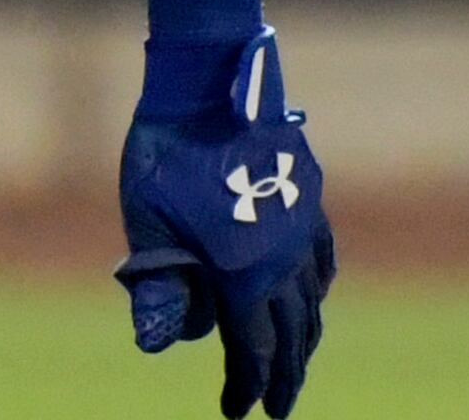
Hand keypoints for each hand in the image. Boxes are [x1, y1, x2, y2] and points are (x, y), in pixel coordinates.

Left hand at [116, 27, 334, 417]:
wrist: (205, 81)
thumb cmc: (163, 153)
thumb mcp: (147, 224)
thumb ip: (159, 287)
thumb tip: (156, 346)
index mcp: (242, 272)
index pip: (251, 349)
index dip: (246, 386)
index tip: (237, 412)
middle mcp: (282, 257)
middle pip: (291, 335)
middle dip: (283, 376)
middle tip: (277, 407)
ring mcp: (301, 226)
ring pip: (313, 300)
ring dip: (305, 338)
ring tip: (297, 362)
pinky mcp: (307, 196)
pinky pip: (322, 257)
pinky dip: (320, 286)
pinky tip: (315, 294)